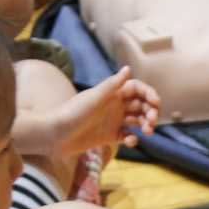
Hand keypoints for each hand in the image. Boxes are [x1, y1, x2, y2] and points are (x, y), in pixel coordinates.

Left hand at [34, 67, 159, 155]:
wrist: (52, 135)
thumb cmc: (70, 113)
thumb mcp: (93, 98)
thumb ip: (112, 84)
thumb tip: (128, 68)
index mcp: (111, 94)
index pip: (137, 89)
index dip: (148, 93)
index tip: (155, 103)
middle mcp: (114, 106)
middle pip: (140, 105)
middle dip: (150, 111)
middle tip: (151, 121)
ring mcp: (111, 121)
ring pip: (137, 120)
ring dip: (145, 124)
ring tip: (147, 132)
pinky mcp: (108, 136)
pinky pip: (127, 136)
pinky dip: (132, 138)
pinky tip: (130, 140)